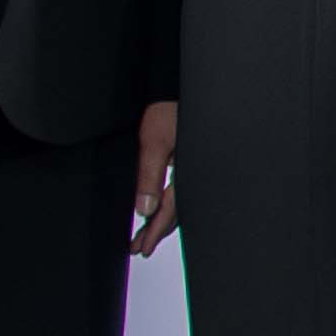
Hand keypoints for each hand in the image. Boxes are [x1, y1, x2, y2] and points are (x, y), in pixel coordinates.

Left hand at [127, 102, 184, 256]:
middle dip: (157, 230)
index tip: (142, 247)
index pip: (171, 209)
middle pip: (177, 211)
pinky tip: (160, 209)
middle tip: (140, 248)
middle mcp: (194, 173)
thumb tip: (143, 208)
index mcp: (189, 171)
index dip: (155, 230)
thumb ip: (149, 176)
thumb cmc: (170, 109)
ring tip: (146, 235)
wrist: (180, 88)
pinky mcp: (192, 162)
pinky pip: (181, 189)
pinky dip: (169, 204)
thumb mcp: (155, 142)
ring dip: (163, 220)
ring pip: (180, 202)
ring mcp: (195, 168)